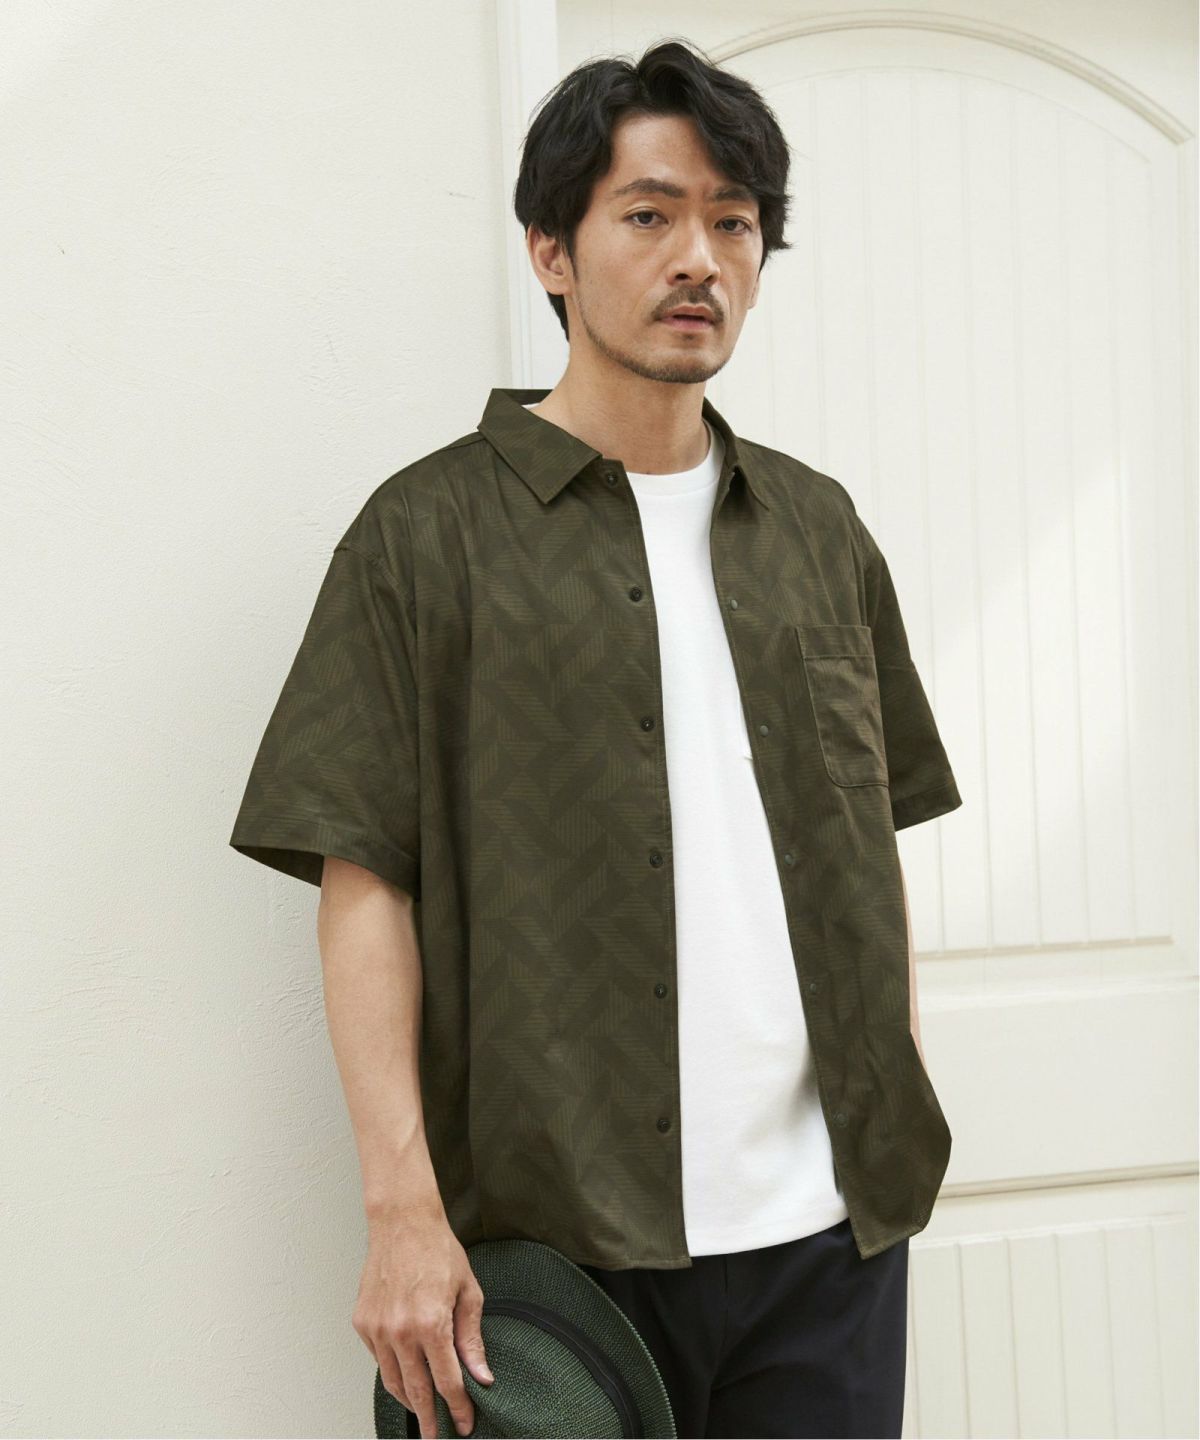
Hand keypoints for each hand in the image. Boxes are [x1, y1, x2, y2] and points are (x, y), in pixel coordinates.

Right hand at [353, 1210, 493, 1437]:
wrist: (402, 1222)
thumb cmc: (439, 1251)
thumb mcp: (468, 1292)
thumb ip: (472, 1338)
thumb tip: (481, 1376)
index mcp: (432, 1323)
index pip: (447, 1382)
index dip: (458, 1408)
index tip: (465, 1425)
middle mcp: (400, 1331)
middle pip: (416, 1392)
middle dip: (430, 1419)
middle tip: (438, 1437)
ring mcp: (377, 1328)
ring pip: (393, 1381)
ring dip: (409, 1401)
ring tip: (422, 1412)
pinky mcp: (362, 1322)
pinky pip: (379, 1360)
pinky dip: (393, 1372)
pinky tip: (406, 1375)